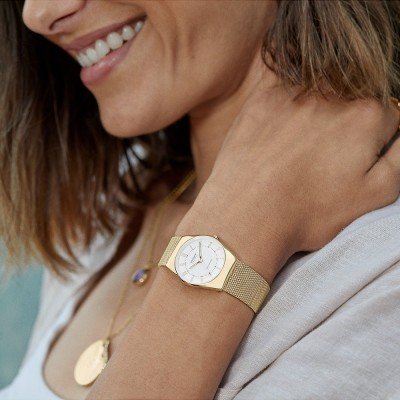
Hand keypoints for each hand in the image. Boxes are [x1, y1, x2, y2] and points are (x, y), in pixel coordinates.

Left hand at [177, 83, 399, 282]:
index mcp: (366, 117)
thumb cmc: (306, 213)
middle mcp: (333, 95)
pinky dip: (286, 100)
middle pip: (354, 100)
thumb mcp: (373, 195)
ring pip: (320, 91)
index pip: (388, 115)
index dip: (374, 139)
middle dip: (346, 124)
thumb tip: (399, 133)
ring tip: (297, 148)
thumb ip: (399, 157)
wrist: (245, 216)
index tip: (353, 157)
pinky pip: (283, 84)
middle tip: (321, 156)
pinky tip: (278, 130)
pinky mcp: (262, 97)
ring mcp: (294, 92)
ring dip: (317, 111)